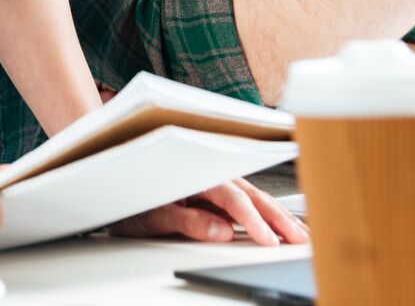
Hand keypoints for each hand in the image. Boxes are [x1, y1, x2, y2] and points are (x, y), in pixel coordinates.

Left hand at [110, 178, 306, 245]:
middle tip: (300, 237)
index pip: (232, 199)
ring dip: (277, 216)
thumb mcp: (152, 216)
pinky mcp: (216, 193)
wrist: (114, 180)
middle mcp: (210, 173)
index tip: (268, 240)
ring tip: (300, 232)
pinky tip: (281, 225)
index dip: (252, 221)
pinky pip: (246, 201)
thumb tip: (221, 231)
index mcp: (196, 173)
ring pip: (253, 197)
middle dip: (277, 217)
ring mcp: (215, 182)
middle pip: (251, 195)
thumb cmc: (130, 198)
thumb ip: (186, 221)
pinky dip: (266, 214)